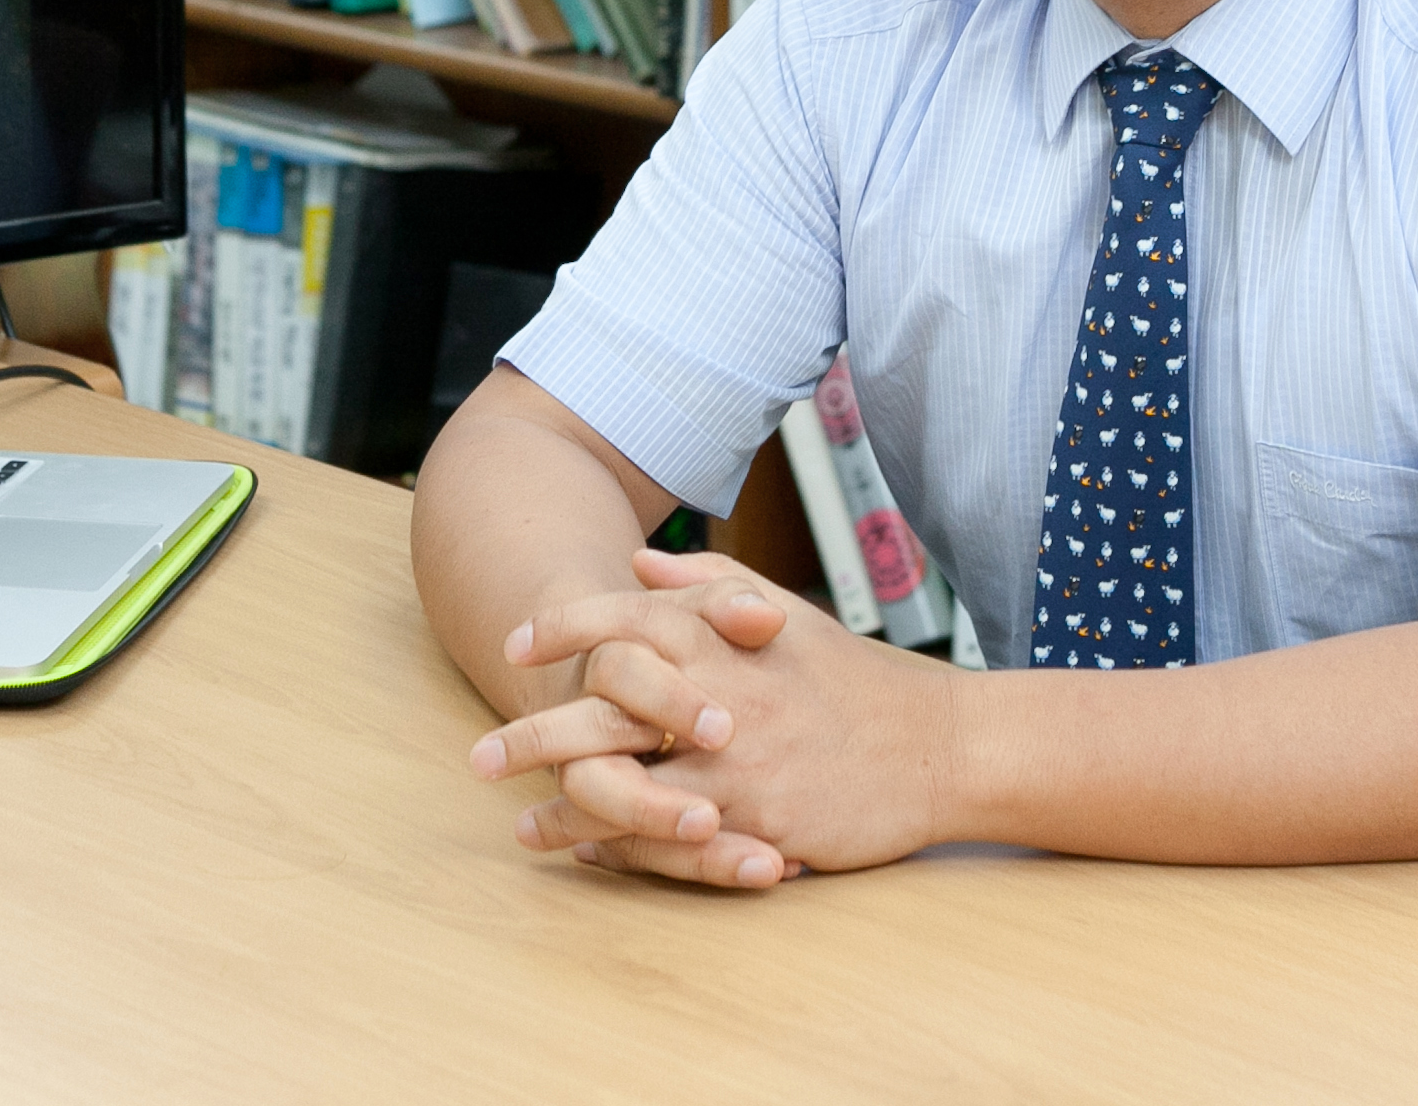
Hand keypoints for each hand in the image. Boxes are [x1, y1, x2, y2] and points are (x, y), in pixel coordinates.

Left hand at [477, 548, 960, 887]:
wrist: (938, 748)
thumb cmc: (853, 679)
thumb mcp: (780, 614)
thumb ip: (703, 583)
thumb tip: (638, 560)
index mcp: (724, 643)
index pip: (624, 623)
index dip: (564, 631)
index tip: (517, 643)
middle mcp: (721, 704)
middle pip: (604, 719)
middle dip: (534, 737)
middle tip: (479, 757)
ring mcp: (738, 772)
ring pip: (629, 796)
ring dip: (568, 815)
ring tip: (524, 827)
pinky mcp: (760, 829)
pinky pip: (675, 848)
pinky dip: (627, 855)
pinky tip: (592, 858)